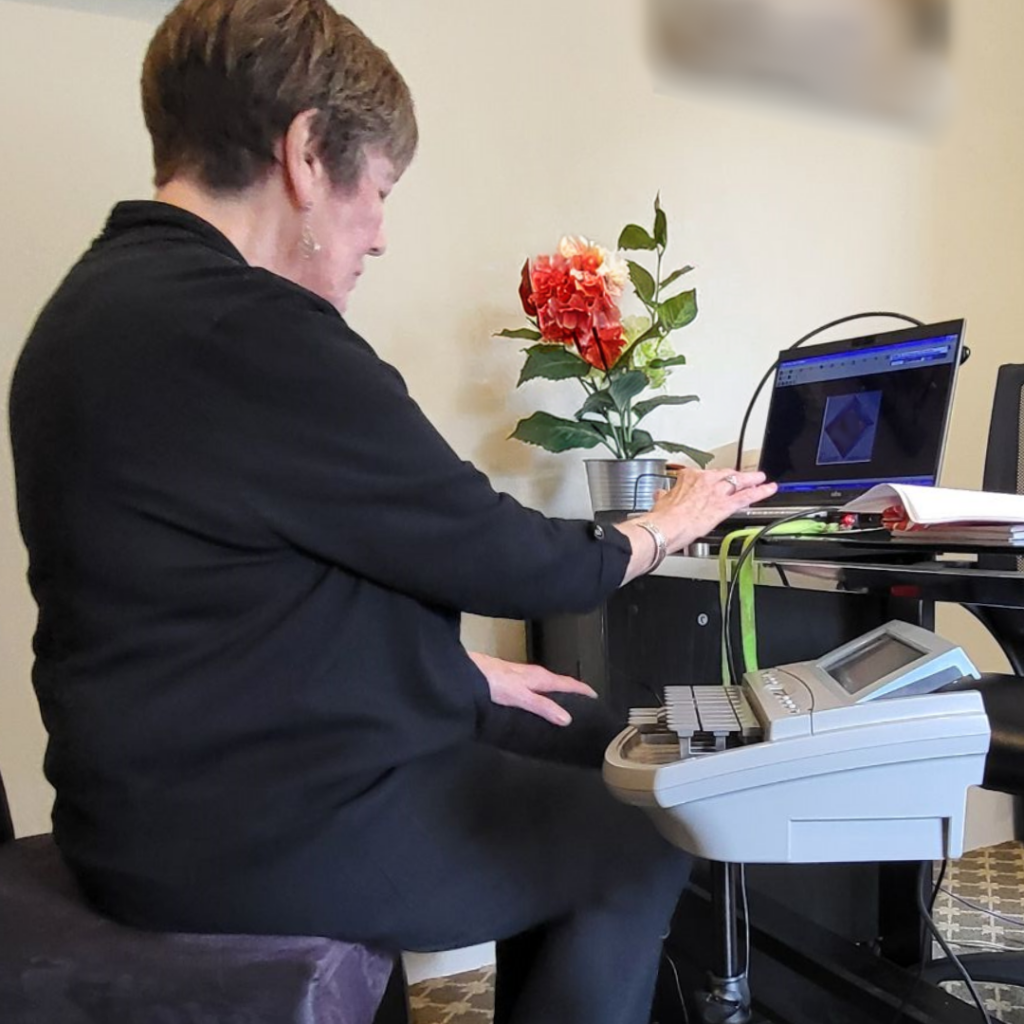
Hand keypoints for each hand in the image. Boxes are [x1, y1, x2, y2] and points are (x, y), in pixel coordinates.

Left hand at [467, 651, 596, 725]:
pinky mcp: (511, 679)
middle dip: (573, 691)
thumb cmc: (492, 681)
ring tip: (565, 704)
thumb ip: (542, 707)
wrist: (468, 672)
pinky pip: (534, 686)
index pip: (568, 683)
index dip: (583, 690)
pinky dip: (543, 693)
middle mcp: (533, 674)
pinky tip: (537, 702)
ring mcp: (521, 675)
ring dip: (557, 692)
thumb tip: (567, 718)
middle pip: (558, 682)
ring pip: (546, 683)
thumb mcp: (521, 697)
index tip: (596, 696)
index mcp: (539, 677)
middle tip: (584, 703)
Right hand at [616, 468, 777, 583]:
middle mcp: (705, 481)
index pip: (704, 475)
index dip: (711, 478)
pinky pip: (747, 496)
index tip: (712, 481)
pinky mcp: (725, 505)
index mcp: (688, 478)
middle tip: (744, 475)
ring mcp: (717, 492)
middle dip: (736, 475)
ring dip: (752, 479)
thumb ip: (665, 496)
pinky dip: (761, 492)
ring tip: (761, 478)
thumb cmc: (662, 517)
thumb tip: (661, 494)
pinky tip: (769, 489)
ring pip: (739, 482)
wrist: (665, 527)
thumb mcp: (661, 500)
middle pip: (725, 474)